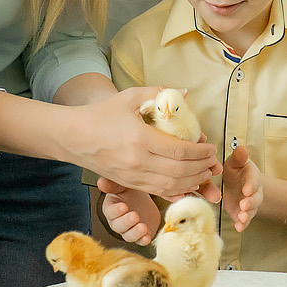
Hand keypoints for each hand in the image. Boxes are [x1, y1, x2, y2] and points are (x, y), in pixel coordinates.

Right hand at [75, 86, 219, 198]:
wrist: (73, 137)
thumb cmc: (101, 114)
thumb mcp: (129, 97)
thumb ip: (158, 93)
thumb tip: (184, 93)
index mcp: (139, 139)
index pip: (178, 150)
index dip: (199, 152)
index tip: (211, 148)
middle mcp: (137, 162)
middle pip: (179, 171)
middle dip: (201, 168)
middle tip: (213, 162)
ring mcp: (133, 176)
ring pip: (170, 186)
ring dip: (192, 182)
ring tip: (205, 174)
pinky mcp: (129, 183)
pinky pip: (158, 192)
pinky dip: (177, 191)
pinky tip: (188, 187)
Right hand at [99, 185, 162, 245]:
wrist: (142, 199)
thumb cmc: (129, 191)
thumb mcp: (121, 185)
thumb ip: (112, 184)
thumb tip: (101, 181)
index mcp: (111, 208)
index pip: (110, 212)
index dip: (116, 211)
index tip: (124, 206)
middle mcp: (117, 221)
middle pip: (118, 226)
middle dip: (126, 222)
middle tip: (135, 216)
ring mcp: (128, 230)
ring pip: (128, 235)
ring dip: (135, 233)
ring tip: (143, 227)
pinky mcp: (139, 235)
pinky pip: (139, 241)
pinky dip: (143, 240)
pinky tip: (147, 237)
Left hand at [222, 143, 264, 230]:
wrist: (237, 184)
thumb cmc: (236, 171)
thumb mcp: (235, 162)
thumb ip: (238, 158)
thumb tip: (241, 149)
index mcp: (251, 176)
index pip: (253, 180)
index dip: (250, 185)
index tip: (246, 190)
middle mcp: (253, 191)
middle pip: (255, 197)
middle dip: (250, 202)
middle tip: (244, 205)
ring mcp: (249, 203)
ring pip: (251, 210)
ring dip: (247, 214)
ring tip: (241, 217)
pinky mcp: (242, 213)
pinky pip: (245, 220)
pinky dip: (242, 224)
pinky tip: (238, 227)